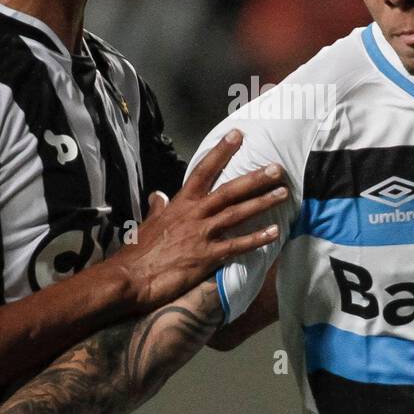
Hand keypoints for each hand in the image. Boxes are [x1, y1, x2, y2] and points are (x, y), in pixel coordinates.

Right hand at [112, 129, 287, 309]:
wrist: (130, 278)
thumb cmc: (137, 252)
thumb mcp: (148, 223)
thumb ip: (158, 208)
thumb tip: (158, 195)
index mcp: (180, 203)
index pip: (203, 171)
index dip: (221, 152)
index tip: (238, 135)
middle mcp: (194, 214)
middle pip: (229, 190)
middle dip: (255, 178)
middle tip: (277, 168)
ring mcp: (202, 234)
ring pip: (237, 213)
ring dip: (262, 202)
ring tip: (283, 193)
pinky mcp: (207, 256)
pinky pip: (237, 245)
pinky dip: (257, 238)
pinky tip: (274, 232)